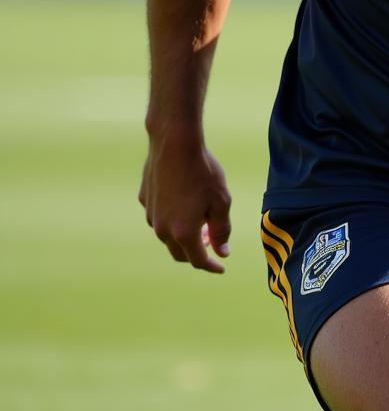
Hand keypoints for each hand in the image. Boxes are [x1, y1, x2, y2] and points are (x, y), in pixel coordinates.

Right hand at [139, 128, 231, 272]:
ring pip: (168, 235)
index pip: (198, 260)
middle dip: (197, 252)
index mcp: (183, 233)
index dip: (211, 266)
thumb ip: (221, 230)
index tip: (221, 267)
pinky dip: (173, 217)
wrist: (174, 143)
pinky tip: (184, 201)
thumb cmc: (203, 171)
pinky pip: (159, 216)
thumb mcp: (221, 201)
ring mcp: (150, 214)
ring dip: (183, 235)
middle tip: (212, 241)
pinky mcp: (144, 199)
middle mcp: (162, 229)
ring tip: (200, 219)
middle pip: (180, 252)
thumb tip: (222, 252)